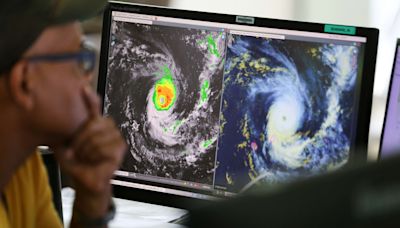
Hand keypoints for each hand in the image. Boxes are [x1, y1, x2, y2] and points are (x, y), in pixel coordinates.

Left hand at [54, 86, 126, 218]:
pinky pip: (104, 147)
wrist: (84, 181)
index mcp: (94, 125)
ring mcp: (116, 138)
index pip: (94, 107)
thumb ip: (66, 131)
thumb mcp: (66, 145)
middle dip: (81, 139)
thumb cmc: (77, 164)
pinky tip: (95, 161)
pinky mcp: (120, 149)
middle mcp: (107, 128)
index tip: (83, 88)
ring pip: (98, 137)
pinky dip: (95, 156)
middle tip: (76, 151)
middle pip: (95, 123)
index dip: (90, 98)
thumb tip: (59, 119)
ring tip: (85, 157)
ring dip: (86, 150)